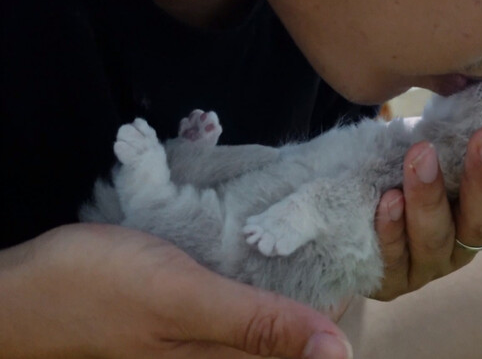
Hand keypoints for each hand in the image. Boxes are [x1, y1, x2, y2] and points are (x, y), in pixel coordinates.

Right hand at [0, 224, 350, 358]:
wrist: (23, 290)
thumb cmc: (97, 291)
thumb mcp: (184, 301)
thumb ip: (258, 326)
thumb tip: (338, 354)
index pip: (316, 340)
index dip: (343, 299)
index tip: (363, 245)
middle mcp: (228, 352)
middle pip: (298, 323)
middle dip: (325, 277)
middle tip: (344, 221)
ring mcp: (210, 331)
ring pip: (273, 305)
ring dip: (296, 268)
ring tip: (314, 221)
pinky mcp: (195, 306)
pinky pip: (244, 292)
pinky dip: (262, 265)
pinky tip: (267, 236)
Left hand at [371, 92, 481, 300]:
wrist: (352, 191)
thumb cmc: (415, 160)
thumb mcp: (455, 132)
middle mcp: (461, 242)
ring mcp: (426, 264)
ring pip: (435, 239)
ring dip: (430, 198)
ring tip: (421, 156)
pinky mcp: (389, 276)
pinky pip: (392, 258)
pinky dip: (392, 230)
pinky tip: (387, 201)